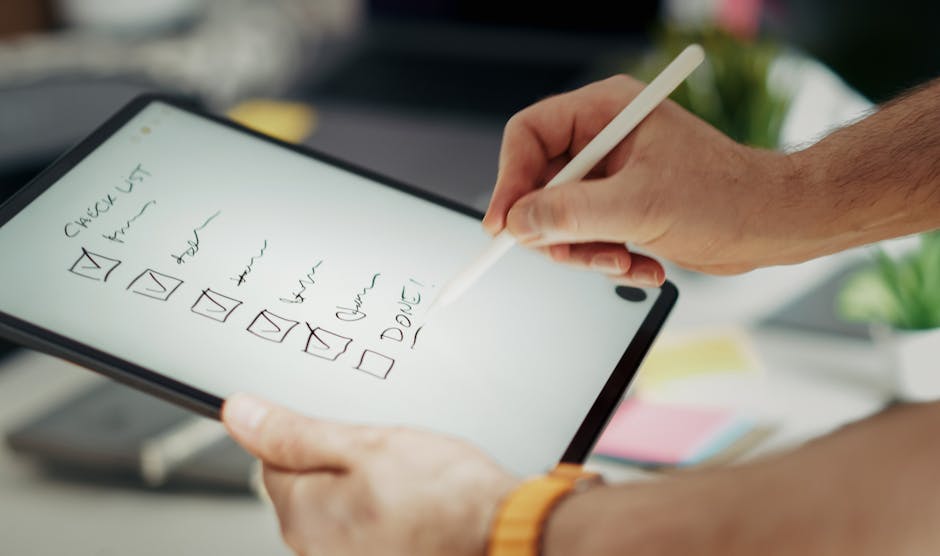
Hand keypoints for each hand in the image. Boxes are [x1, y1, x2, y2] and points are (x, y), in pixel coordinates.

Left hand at [222, 394, 518, 555]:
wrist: (500, 534)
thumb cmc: (443, 493)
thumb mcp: (364, 444)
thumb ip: (294, 432)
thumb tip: (240, 415)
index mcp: (301, 513)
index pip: (272, 458)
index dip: (309, 434)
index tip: (343, 429)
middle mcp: (315, 549)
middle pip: (306, 486)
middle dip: (339, 462)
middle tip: (384, 452)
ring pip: (340, 506)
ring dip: (364, 487)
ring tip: (407, 477)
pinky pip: (365, 527)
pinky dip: (384, 511)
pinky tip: (414, 501)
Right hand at [482, 75, 806, 279]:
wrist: (772, 226)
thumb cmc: (724, 199)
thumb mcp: (639, 207)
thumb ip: (571, 214)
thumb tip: (517, 222)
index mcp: (606, 112)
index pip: (528, 135)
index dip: (509, 180)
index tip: (503, 226)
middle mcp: (603, 139)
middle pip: (538, 184)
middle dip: (556, 230)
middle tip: (574, 256)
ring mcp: (611, 175)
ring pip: (559, 218)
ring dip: (585, 253)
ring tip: (624, 264)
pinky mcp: (620, 206)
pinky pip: (585, 236)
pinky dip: (606, 259)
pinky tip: (643, 267)